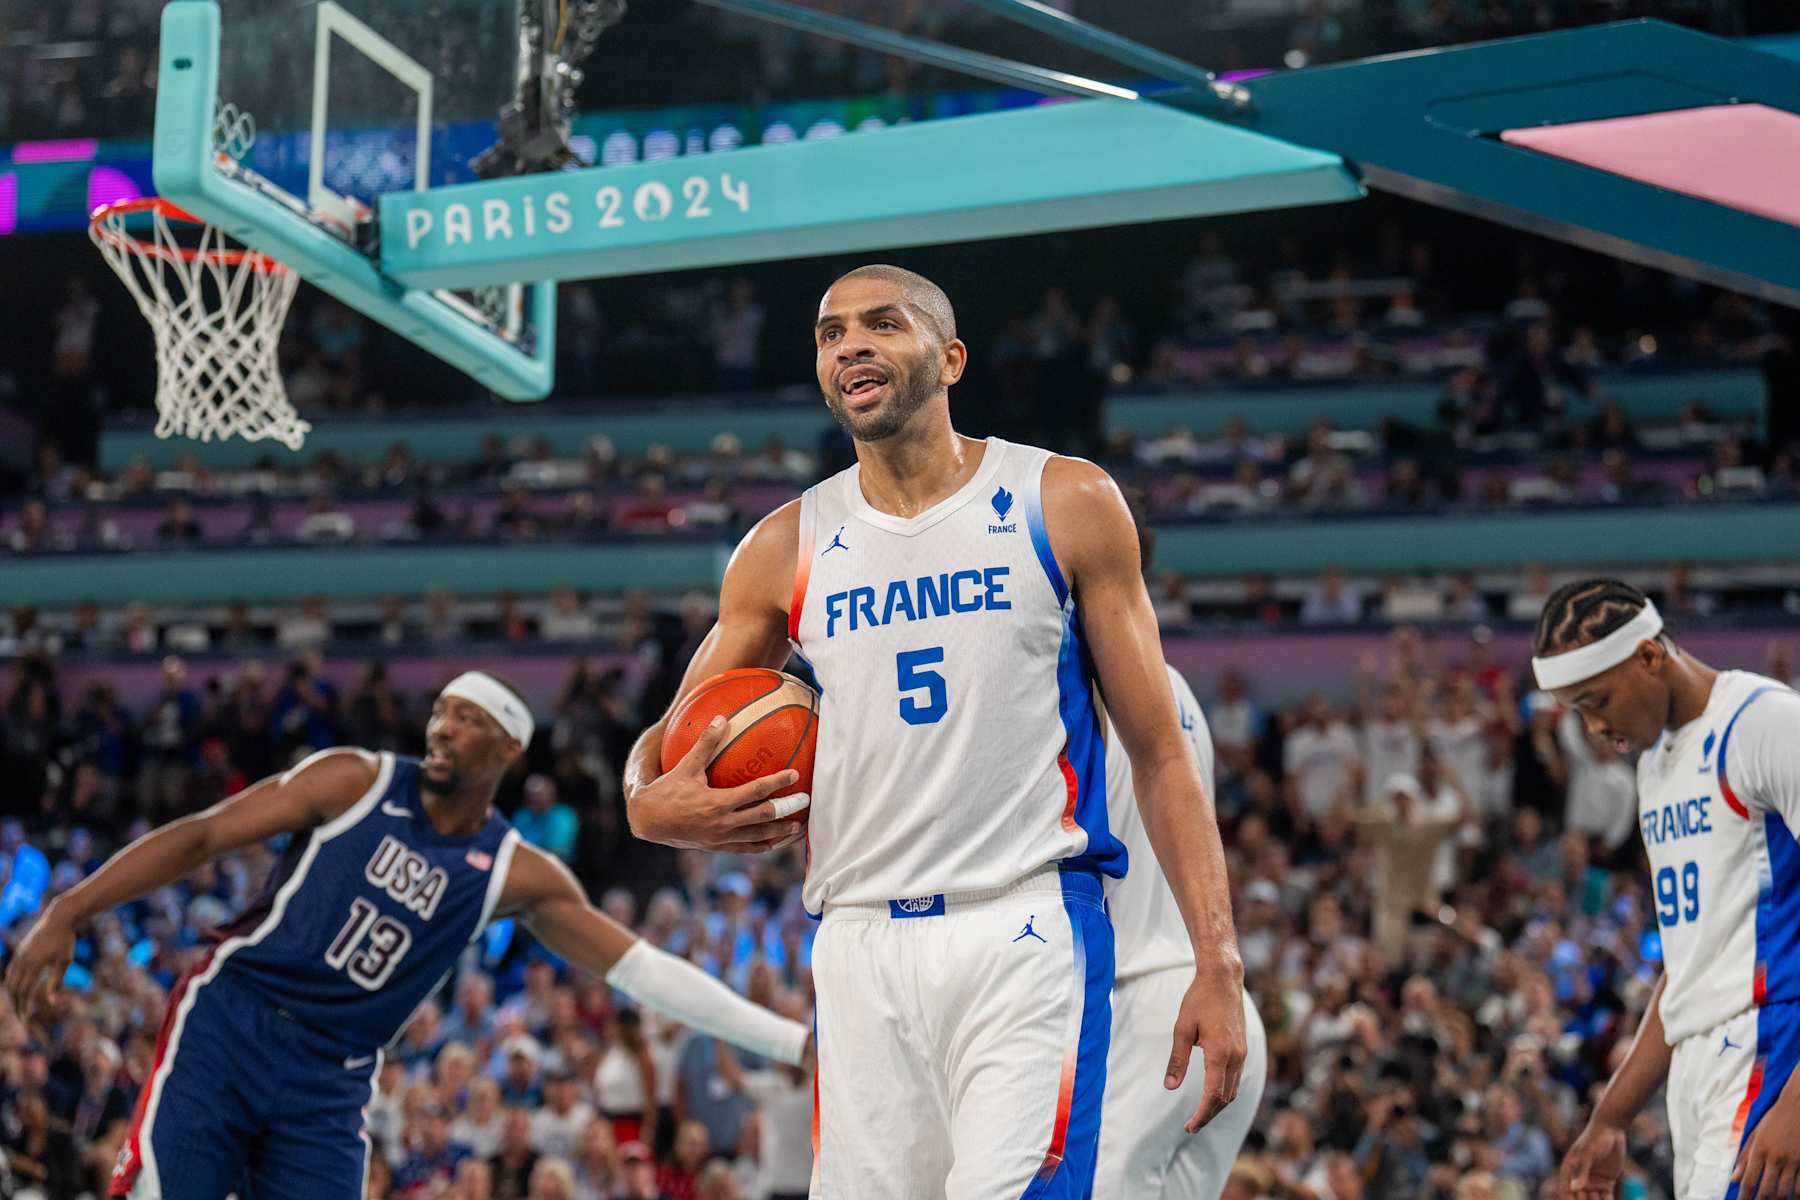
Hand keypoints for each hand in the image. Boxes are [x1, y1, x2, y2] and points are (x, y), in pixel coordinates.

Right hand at [4, 907, 74, 1026]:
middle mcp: (23, 961)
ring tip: (20, 1005)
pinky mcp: (19, 951)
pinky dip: (11, 982)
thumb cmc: (65, 941)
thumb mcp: (65, 962)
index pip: (24, 992)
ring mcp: (19, 955)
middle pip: (14, 989)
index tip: (26, 1020)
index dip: (23, 1007)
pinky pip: (11, 971)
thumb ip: (56, 982)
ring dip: (13, 994)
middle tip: (23, 1017)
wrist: (58, 918)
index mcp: (34, 965)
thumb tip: (53, 1003)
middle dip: (17, 1004)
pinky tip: (17, 989)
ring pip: (9, 980)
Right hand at [628, 716, 808, 852]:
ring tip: (798, 827)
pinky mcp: (717, 847)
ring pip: (758, 838)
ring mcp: (721, 839)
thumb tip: (722, 718)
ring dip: (780, 833)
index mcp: (717, 803)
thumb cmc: (666, 791)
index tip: (796, 775)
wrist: (647, 821)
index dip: (777, 783)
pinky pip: (745, 849)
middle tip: (806, 802)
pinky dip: (762, 846)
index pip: (755, 792)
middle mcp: (722, 824)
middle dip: (787, 809)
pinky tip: (775, 842)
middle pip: (763, 817)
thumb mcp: (685, 766)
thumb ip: (706, 743)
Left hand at [1166, 965, 1246, 1132]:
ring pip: (1233, 1091)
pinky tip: (1213, 1095)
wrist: (1223, 979)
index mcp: (1220, 1053)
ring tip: (1200, 1114)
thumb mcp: (1182, 1029)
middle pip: (1224, 1098)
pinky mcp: (1243, 1049)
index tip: (1189, 1126)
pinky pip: (1236, 1079)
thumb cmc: (1199, 1000)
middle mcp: (1236, 1057)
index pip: (1213, 1095)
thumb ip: (1177, 1060)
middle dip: (1208, 1115)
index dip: (1201, 1114)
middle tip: (1191, 1126)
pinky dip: (1225, 1092)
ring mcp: (1243, 1053)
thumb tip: (1169, 1087)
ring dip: (1218, 1106)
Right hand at [1559, 1119, 1624, 1199]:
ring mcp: (1594, 1179)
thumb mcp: (1588, 1154)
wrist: (1611, 1129)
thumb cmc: (1596, 1138)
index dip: (1568, 1199)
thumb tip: (1574, 1188)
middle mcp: (1581, 1176)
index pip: (1566, 1189)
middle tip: (1592, 1198)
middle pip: (1579, 1196)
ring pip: (1593, 1198)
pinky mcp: (1607, 1180)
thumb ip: (1582, 1172)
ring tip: (1599, 1199)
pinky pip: (1606, 1196)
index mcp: (1570, 1168)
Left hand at [1735, 1088, 1799, 1198]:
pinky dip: (1796, 1195)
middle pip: (1767, 1189)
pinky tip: (1792, 1198)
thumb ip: (1744, 1157)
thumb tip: (1734, 1178)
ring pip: (1785, 1191)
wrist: (1797, 1106)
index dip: (1745, 1196)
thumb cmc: (1773, 1120)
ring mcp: (1793, 1161)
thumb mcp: (1755, 1135)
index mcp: (1759, 1150)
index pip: (1750, 1180)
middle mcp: (1775, 1158)